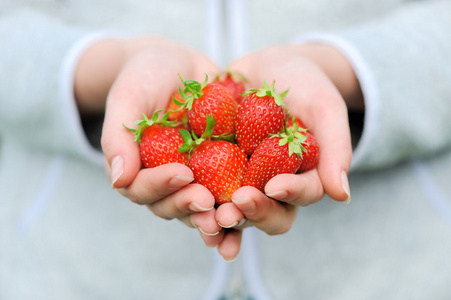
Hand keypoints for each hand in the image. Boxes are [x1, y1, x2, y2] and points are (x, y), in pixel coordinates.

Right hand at [75, 36, 224, 243]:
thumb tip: (119, 179)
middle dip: (189, 206)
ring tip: (232, 216)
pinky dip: (241, 202)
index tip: (182, 173)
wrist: (177, 63)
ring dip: (215, 217)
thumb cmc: (144, 77)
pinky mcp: (221, 169)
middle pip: (173, 206)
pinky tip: (256, 203)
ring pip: (202, 207)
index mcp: (137, 169)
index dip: (161, 186)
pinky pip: (230, 190)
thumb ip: (118, 137)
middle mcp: (165, 180)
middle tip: (207, 201)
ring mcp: (195, 177)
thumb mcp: (127, 99)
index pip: (143, 189)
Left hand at [214, 43, 359, 258]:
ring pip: (235, 210)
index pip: (302, 194)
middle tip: (238, 204)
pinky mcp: (214, 168)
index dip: (291, 194)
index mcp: (302, 176)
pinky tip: (182, 200)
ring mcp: (242, 179)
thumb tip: (342, 196)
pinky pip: (205, 189)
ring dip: (223, 218)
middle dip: (254, 212)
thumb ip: (336, 149)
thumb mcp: (325, 109)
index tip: (275, 185)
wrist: (270, 67)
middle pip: (268, 213)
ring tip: (209, 215)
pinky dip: (194, 200)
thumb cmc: (306, 85)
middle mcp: (272, 185)